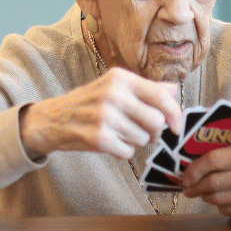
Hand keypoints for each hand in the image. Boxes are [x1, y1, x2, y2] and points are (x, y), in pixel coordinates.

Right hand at [19, 67, 181, 159]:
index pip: (161, 96)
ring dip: (137, 141)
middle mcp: (113, 94)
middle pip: (156, 121)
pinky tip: (112, 142)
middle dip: (154, 131)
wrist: (53, 118)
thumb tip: (173, 90)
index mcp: (121, 78)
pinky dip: (124, 151)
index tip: (176, 126)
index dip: (175, 114)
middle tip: (144, 131)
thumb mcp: (116, 86)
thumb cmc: (90, 102)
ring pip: (144, 139)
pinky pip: (128, 152)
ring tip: (122, 133)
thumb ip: (146, 88)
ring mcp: (104, 116)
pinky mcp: (98, 138)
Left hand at [180, 141, 230, 220]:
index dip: (195, 169)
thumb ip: (226, 148)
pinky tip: (221, 199)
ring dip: (205, 196)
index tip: (186, 175)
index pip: (214, 159)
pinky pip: (227, 210)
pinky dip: (219, 205)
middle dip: (195, 186)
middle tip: (188, 187)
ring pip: (218, 199)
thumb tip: (192, 156)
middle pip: (213, 182)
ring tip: (202, 192)